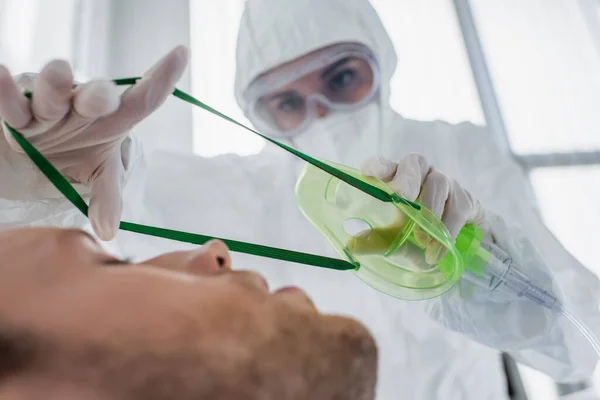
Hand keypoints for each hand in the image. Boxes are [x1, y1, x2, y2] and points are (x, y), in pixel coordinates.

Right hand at [0, 46, 188, 239]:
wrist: (28, 159)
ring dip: (55, 86)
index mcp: (113, 121)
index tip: (182, 52)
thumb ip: (107, 198)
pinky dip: (6, 91)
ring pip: (54, 91)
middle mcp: (83, 107)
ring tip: (57, 73)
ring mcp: (49, 106)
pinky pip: (11, 103)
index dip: (162, 77)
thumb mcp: (96, 176)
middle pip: (97, 96)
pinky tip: (4, 75)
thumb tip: (108, 232)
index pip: (143, 98)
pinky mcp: (15, 113)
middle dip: (99, 95)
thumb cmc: (71, 158)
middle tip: (103, 96)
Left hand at [361, 154, 486, 262]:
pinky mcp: (464, 198)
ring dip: (429, 210)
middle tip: (402, 197)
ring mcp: (444, 183)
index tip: (368, 173)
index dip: (378, 165)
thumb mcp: (396, 239)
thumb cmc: (420, 233)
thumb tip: (351, 245)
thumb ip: (377, 241)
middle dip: (407, 178)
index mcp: (397, 179)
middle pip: (414, 161)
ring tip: (422, 240)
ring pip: (438, 183)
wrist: (462, 242)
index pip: (385, 164)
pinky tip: (437, 251)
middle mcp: (420, 174)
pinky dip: (446, 232)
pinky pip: (456, 209)